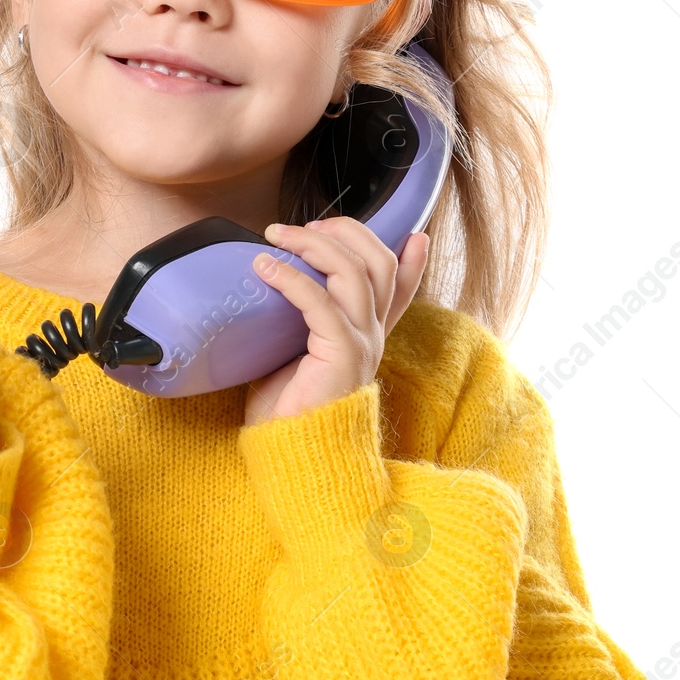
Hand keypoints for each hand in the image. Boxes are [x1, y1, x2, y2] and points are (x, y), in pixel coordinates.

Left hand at [241, 218, 428, 427]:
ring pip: (355, 272)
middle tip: (301, 226)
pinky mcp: (343, 354)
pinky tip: (264, 268)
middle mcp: (373, 336)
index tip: (414, 235)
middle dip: (345, 232)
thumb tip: (272, 279)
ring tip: (276, 237)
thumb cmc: (285, 406)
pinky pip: (321, 302)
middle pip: (379, 263)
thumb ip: (299, 322)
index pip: (400, 290)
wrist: (290, 453)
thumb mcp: (293, 352)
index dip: (413, 261)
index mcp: (367, 335)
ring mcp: (364, 343)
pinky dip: (290, 277)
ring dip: (313, 244)